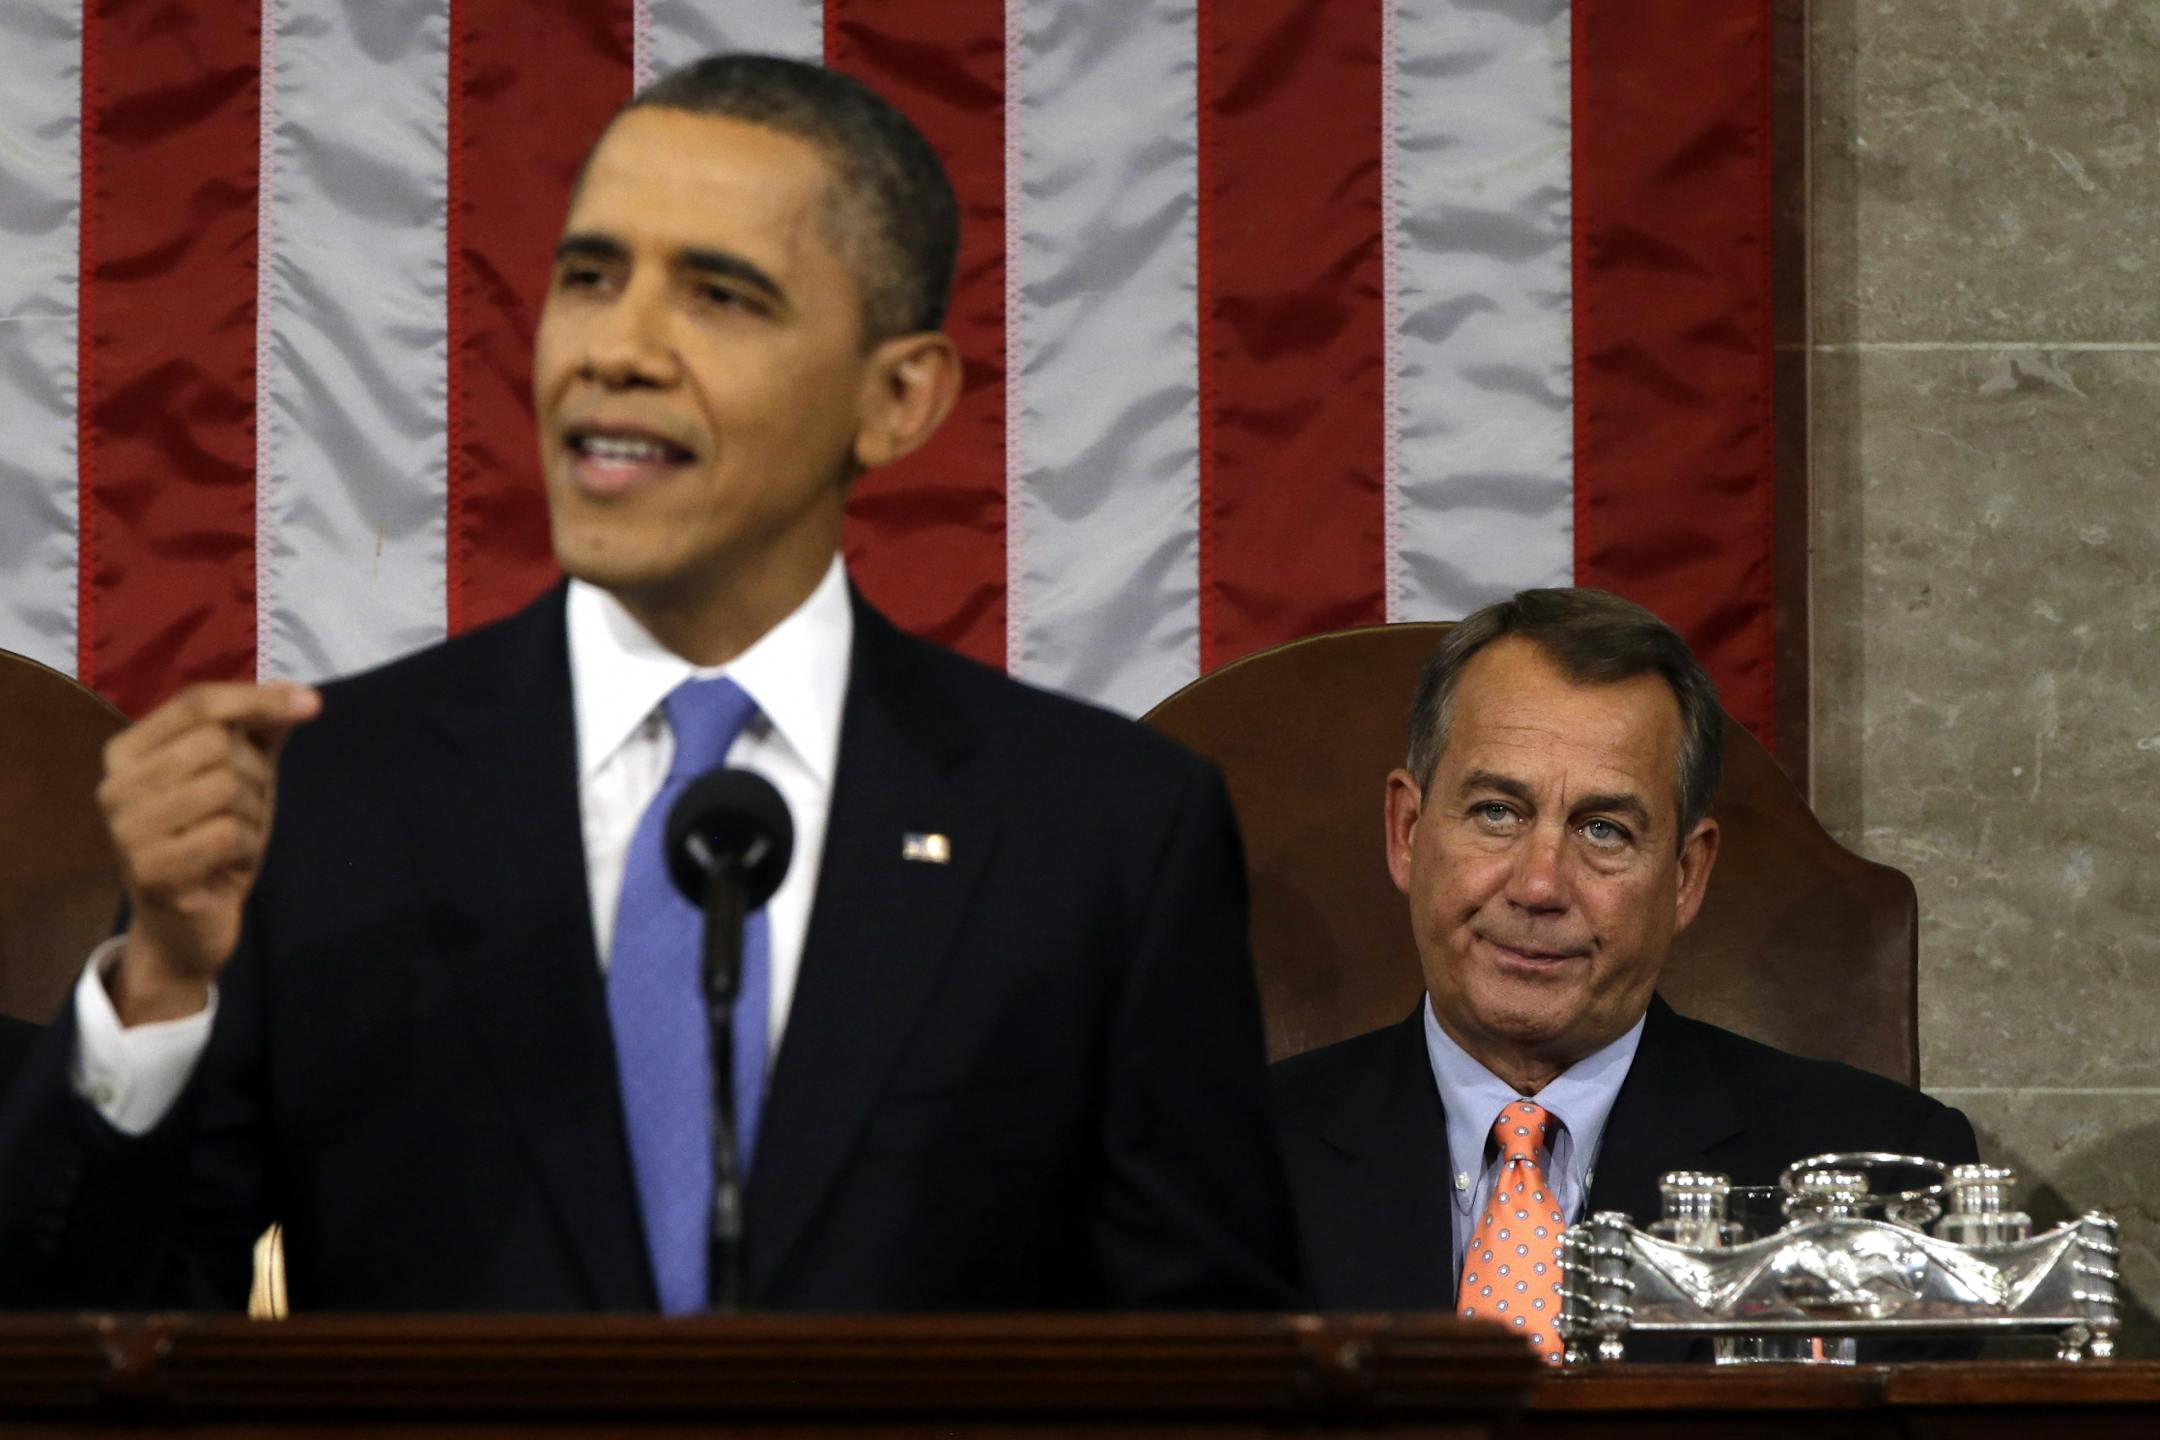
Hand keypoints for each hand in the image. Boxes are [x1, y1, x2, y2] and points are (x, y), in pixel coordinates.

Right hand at [97, 682, 321, 1024]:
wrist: (187, 923)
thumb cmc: (212, 839)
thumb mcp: (243, 776)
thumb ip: (261, 731)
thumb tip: (297, 691)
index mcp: (128, 751)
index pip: (197, 703)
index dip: (257, 699)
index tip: (313, 705)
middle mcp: (115, 784)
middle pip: (218, 744)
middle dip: (256, 775)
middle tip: (245, 811)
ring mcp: (125, 828)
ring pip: (226, 786)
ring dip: (252, 815)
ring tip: (233, 839)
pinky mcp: (148, 869)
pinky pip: (228, 834)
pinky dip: (246, 847)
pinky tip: (228, 865)